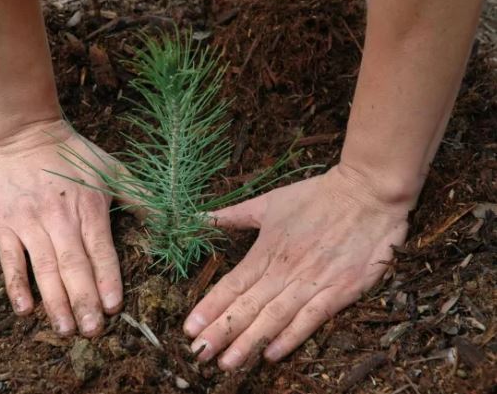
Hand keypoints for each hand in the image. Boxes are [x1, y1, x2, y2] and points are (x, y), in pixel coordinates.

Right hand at [0, 119, 123, 336]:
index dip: (107, 279)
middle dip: (84, 300)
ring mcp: (29, 222)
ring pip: (44, 268)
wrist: (22, 131)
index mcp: (89, 207)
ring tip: (65, 329)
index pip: (101, 250)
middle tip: (93, 331)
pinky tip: (25, 309)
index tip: (114, 307)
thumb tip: (174, 217)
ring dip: (55, 301)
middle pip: (73, 265)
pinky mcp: (3, 224)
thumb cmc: (72, 153)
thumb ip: (140, 196)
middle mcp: (59, 217)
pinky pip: (9, 259)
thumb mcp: (112, 169)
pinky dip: (16, 285)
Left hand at [183, 164, 410, 369]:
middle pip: (247, 306)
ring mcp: (313, 282)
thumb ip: (234, 215)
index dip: (209, 308)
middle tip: (199, 354)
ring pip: (274, 317)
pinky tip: (271, 354)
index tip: (189, 328)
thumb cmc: (316, 196)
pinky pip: (312, 319)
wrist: (368, 193)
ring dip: (249, 342)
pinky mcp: (340, 291)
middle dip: (221, 332)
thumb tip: (202, 218)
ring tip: (227, 363)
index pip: (232, 285)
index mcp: (266, 250)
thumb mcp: (270, 201)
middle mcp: (285, 270)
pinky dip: (291, 337)